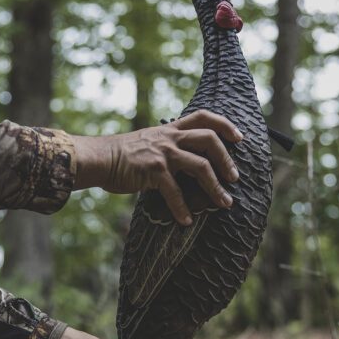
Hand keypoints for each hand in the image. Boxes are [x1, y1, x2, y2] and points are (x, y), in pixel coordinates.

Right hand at [70, 110, 243, 224]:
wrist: (99, 158)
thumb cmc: (122, 155)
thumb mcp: (148, 141)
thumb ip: (167, 146)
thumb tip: (187, 162)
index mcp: (170, 130)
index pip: (203, 117)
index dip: (224, 124)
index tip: (239, 137)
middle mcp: (170, 138)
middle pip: (209, 140)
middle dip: (227, 159)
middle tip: (234, 177)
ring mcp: (163, 154)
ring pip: (201, 166)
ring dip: (216, 187)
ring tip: (224, 203)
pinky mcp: (154, 171)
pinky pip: (175, 192)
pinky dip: (182, 209)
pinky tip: (186, 221)